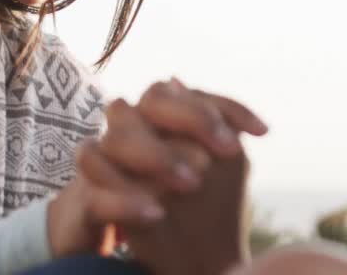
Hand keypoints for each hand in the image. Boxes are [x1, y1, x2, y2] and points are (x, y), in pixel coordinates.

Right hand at [49, 79, 266, 261]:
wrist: (136, 252)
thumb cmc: (178, 206)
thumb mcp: (212, 177)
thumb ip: (223, 144)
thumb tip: (238, 126)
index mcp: (161, 118)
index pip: (190, 92)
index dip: (227, 107)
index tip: (262, 133)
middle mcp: (131, 126)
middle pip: (153, 97)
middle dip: (192, 119)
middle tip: (226, 152)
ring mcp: (103, 157)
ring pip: (118, 135)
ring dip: (158, 156)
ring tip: (192, 184)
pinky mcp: (84, 195)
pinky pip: (96, 188)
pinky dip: (125, 197)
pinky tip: (157, 212)